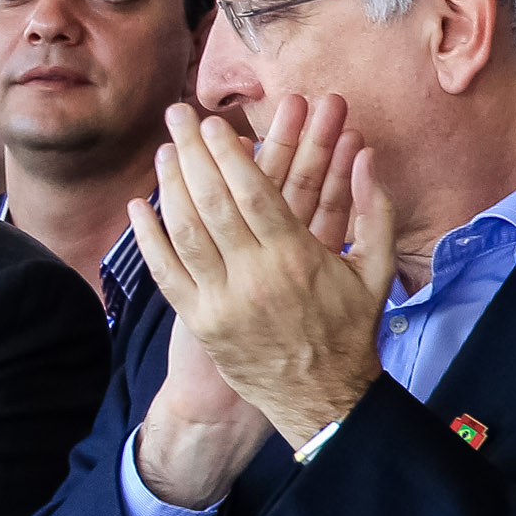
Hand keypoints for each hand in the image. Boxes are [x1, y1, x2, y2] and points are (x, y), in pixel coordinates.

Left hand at [132, 97, 394, 492]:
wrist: (322, 398)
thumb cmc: (351, 329)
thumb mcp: (377, 270)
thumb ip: (374, 211)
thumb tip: (369, 156)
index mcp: (296, 258)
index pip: (254, 193)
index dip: (229, 154)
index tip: (214, 123)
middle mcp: (253, 276)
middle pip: (212, 203)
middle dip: (192, 154)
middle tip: (177, 116)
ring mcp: (220, 301)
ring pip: (184, 232)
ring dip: (169, 187)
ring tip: (162, 151)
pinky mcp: (199, 321)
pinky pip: (165, 273)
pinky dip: (148, 238)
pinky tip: (138, 205)